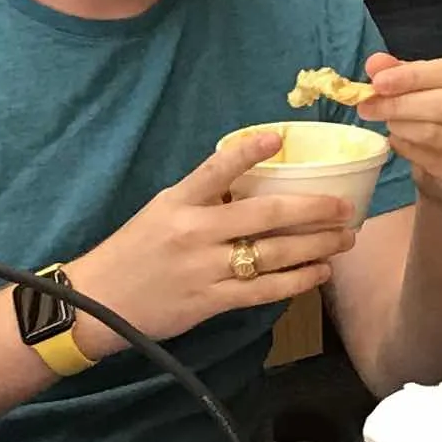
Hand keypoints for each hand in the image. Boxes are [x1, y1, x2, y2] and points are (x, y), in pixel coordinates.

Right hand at [66, 131, 356, 355]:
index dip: (248, 152)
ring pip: (274, 253)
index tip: (278, 137)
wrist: (96, 304)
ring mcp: (204, 267)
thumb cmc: (134, 252)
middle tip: (345, 207)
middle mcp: (194, 231)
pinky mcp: (210, 300)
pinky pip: (265, 290)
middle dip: (314, 210)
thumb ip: (203, 199)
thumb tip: (253, 185)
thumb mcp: (160, 212)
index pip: (216, 169)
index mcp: (177, 202)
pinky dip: (297, 280)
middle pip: (266, 214)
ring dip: (316, 245)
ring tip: (343, 239)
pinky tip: (319, 272)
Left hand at [359, 53, 441, 202]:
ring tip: (386, 120)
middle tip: (369, 105)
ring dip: (401, 125)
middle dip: (401, 103)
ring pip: (436, 132)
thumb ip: (402, 70)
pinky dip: (405, 146)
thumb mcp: (427, 83)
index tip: (379, 81)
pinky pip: (429, 157)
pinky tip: (398, 139)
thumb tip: (375, 63)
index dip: (415, 76)